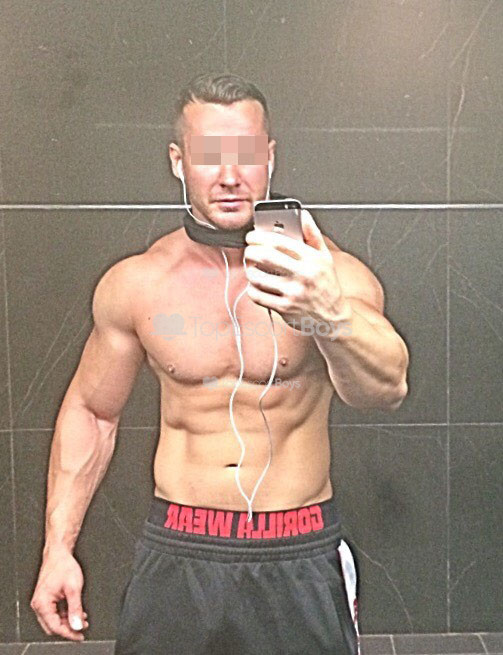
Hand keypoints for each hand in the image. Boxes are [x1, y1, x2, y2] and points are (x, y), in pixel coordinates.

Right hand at [30, 549, 88, 640]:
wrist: (59, 553)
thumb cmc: (63, 565)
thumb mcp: (74, 588)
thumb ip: (76, 608)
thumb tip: (77, 625)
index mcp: (42, 603)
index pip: (55, 627)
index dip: (69, 633)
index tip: (80, 636)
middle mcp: (39, 604)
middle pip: (53, 626)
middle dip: (69, 628)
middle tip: (82, 628)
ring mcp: (42, 601)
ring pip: (54, 620)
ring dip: (68, 621)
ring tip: (82, 620)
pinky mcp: (46, 598)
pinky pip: (55, 612)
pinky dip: (66, 614)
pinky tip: (76, 612)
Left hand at [244, 209, 351, 336]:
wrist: (333, 316)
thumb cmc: (326, 284)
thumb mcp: (325, 256)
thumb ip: (312, 233)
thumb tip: (301, 214)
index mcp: (312, 259)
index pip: (279, 242)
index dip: (259, 236)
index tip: (251, 236)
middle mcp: (303, 275)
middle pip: (265, 257)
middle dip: (250, 251)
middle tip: (248, 250)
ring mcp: (293, 293)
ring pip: (257, 277)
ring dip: (249, 270)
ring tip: (251, 267)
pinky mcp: (285, 308)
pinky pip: (258, 296)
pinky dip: (252, 288)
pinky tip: (256, 285)